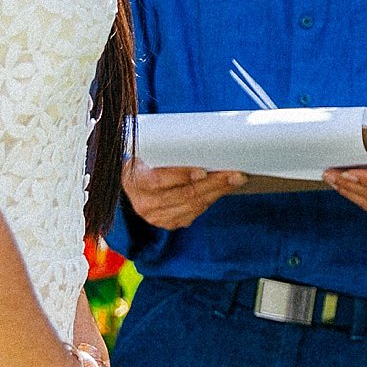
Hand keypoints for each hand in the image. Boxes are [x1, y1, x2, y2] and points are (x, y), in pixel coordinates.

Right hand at [122, 160, 243, 229]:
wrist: (132, 183)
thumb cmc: (144, 161)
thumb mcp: (147, 153)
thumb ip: (166, 152)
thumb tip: (200, 142)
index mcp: (135, 181)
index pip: (159, 180)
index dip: (181, 176)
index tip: (203, 171)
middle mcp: (144, 203)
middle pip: (183, 195)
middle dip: (212, 183)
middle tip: (233, 173)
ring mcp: (156, 217)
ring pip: (193, 206)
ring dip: (217, 192)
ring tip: (235, 180)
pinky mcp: (168, 223)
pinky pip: (194, 213)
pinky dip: (210, 200)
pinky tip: (222, 190)